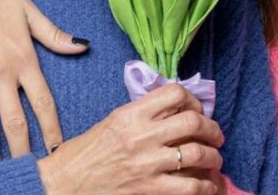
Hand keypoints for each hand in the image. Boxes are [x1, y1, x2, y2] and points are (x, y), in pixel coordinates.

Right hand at [0, 0, 88, 164]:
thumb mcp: (30, 11)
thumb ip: (55, 35)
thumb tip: (83, 44)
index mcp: (24, 58)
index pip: (43, 103)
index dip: (51, 129)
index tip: (58, 149)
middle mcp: (1, 73)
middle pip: (15, 122)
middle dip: (24, 151)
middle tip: (31, 173)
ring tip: (0, 174)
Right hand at [37, 84, 224, 194]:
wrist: (62, 185)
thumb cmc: (83, 155)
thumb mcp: (111, 123)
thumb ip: (141, 115)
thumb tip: (173, 112)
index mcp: (130, 114)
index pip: (174, 93)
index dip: (194, 101)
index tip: (197, 110)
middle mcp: (141, 135)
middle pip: (193, 121)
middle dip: (212, 128)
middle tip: (215, 136)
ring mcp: (147, 164)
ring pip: (197, 153)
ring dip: (213, 157)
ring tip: (214, 160)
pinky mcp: (149, 190)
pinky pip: (190, 186)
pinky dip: (205, 186)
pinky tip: (206, 185)